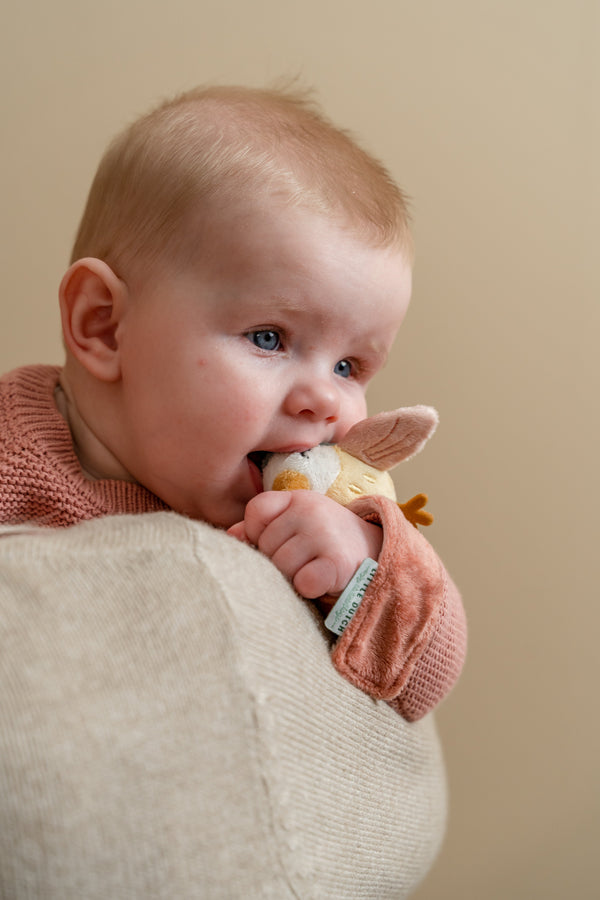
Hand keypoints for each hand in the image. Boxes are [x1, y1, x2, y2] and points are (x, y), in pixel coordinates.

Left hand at [227, 491, 382, 598]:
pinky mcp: (337, 562)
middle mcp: (310, 510)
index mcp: (296, 497)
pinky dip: (309, 589)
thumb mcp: (295, 525)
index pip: (256, 510)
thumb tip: (230, 536)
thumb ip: (261, 527)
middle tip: (301, 561)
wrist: (375, 555)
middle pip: (266, 545)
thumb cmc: (324, 542)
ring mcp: (324, 534)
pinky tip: (321, 581)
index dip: (258, 532)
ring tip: (311, 569)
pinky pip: (302, 582)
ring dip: (292, 577)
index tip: (277, 541)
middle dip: (277, 560)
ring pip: (281, 566)